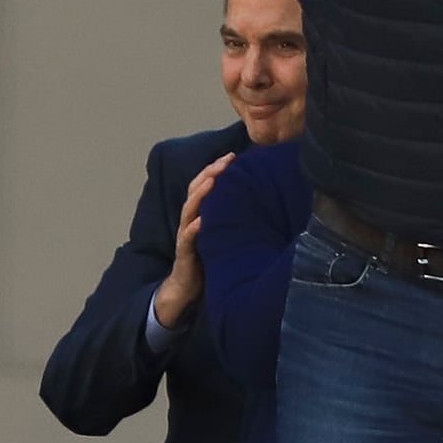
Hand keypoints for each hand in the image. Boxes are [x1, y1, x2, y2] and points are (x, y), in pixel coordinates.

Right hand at [152, 151, 235, 328]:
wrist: (186, 287)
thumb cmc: (207, 256)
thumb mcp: (220, 233)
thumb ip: (230, 217)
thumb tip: (258, 201)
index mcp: (199, 213)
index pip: (205, 185)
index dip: (216, 169)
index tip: (233, 155)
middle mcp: (190, 220)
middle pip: (196, 190)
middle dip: (209, 173)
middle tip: (225, 161)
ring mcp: (185, 235)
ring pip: (189, 209)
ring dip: (200, 194)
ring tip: (212, 181)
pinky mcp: (184, 253)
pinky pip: (187, 238)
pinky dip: (193, 228)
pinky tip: (201, 222)